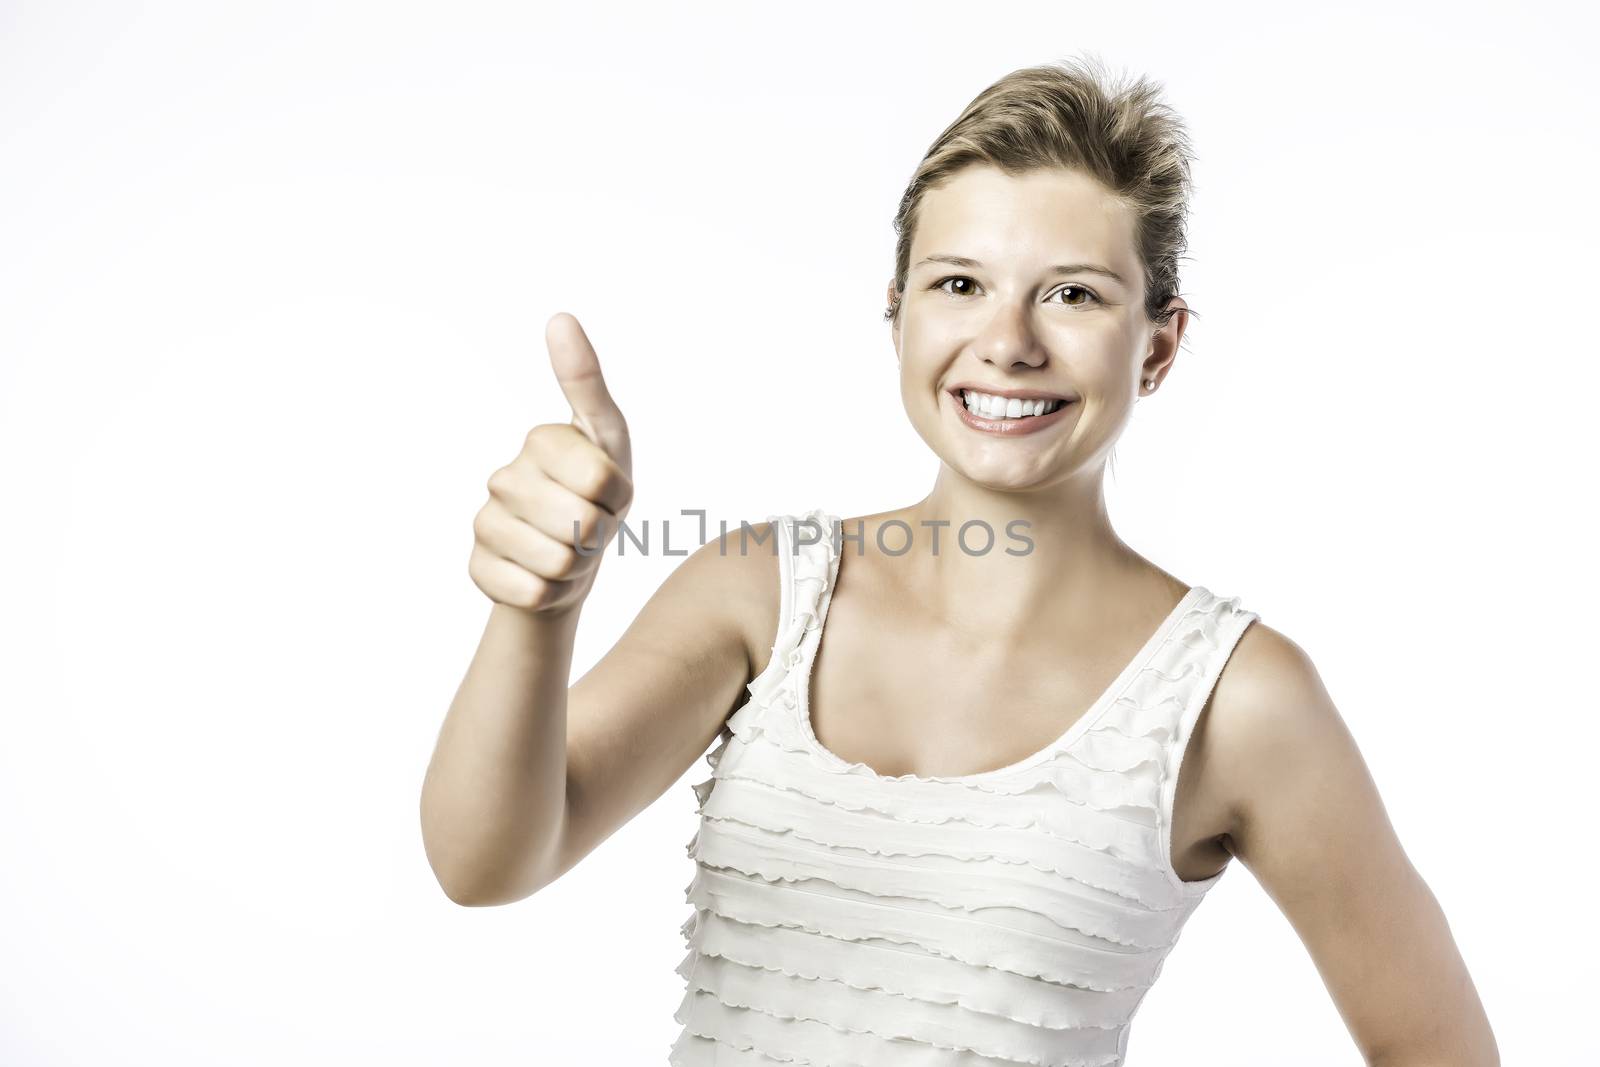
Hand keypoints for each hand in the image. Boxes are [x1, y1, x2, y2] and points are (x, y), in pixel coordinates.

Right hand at [469, 313, 633, 614]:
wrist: (567, 563)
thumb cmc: (597, 495)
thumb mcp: (609, 440)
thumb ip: (586, 383)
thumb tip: (559, 316)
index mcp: (541, 440)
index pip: (602, 477)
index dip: (619, 497)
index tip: (609, 492)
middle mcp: (504, 476)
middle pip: (583, 524)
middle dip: (601, 536)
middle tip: (590, 528)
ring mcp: (486, 523)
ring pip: (559, 562)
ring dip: (579, 567)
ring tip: (569, 551)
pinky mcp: (478, 567)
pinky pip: (534, 593)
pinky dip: (553, 594)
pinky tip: (544, 577)